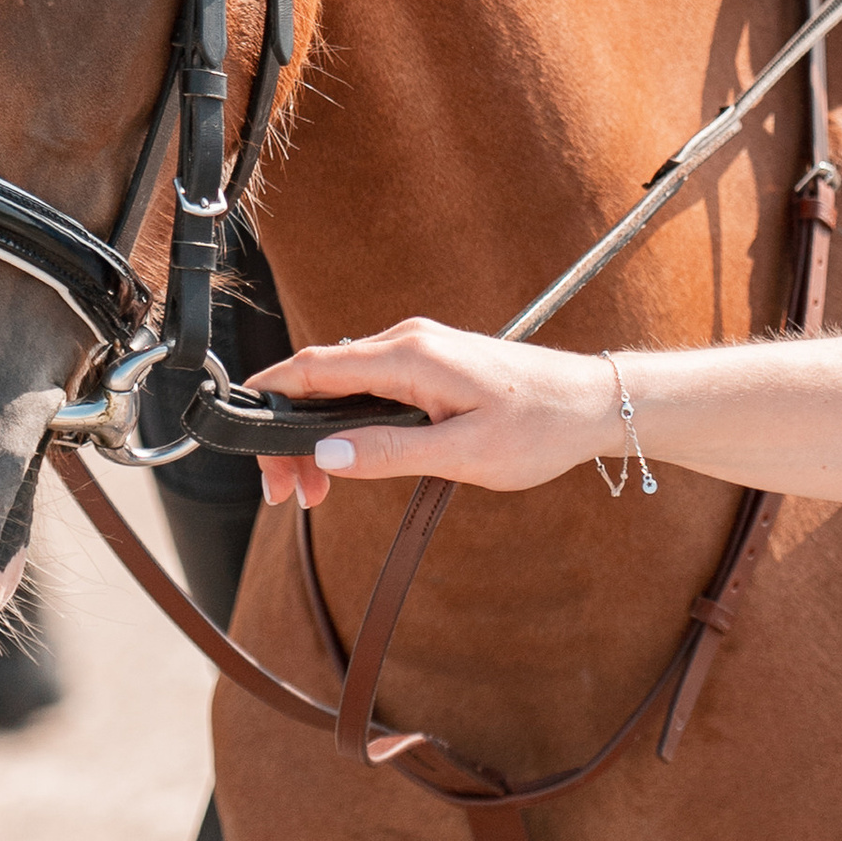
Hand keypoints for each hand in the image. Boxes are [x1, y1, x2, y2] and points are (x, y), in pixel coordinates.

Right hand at [249, 322, 617, 510]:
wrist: (594, 404)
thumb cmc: (539, 427)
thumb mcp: (463, 453)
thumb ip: (390, 452)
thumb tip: (326, 453)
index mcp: (410, 357)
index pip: (314, 368)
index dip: (268, 401)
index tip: (247, 448)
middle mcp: (407, 342)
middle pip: (318, 380)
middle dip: (288, 435)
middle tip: (287, 497)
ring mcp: (419, 351)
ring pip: (340, 387)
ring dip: (316, 435)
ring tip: (313, 493)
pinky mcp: (430, 366)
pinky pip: (367, 388)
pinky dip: (344, 424)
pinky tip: (345, 462)